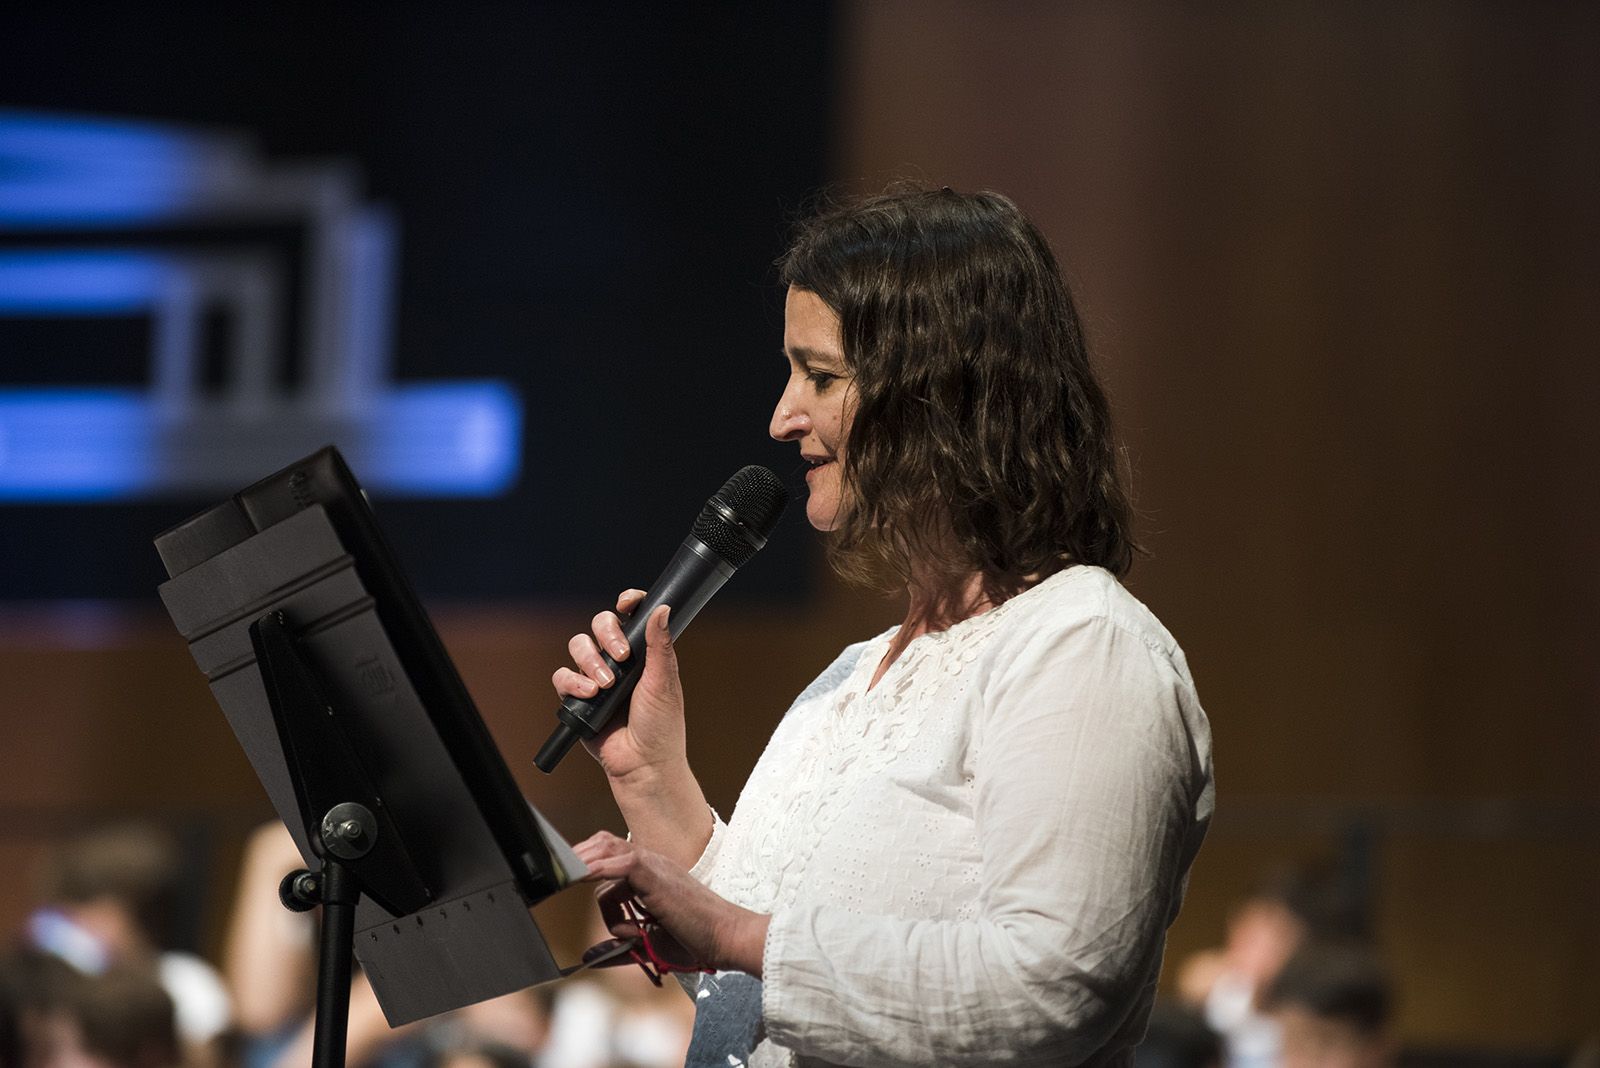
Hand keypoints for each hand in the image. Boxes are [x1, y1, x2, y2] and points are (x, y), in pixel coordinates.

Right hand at [551, 590, 686, 784]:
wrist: (642, 763)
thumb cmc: (661, 726)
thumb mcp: (664, 681)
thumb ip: (660, 645)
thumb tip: (663, 609)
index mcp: (642, 653)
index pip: (630, 616)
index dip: (626, 603)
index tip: (626, 604)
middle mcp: (618, 661)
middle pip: (599, 624)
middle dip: (606, 634)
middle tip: (621, 656)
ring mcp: (597, 677)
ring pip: (578, 647)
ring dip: (590, 661)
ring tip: (605, 685)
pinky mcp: (577, 697)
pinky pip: (563, 677)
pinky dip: (572, 683)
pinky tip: (589, 695)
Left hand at [573, 831, 768, 977]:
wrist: (725, 936)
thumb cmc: (694, 939)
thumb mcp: (649, 942)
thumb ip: (620, 945)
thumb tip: (590, 956)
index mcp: (650, 873)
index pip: (609, 852)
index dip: (585, 858)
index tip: (563, 874)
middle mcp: (651, 862)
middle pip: (602, 844)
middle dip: (577, 858)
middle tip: (556, 877)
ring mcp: (654, 865)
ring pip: (606, 857)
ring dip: (588, 875)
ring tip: (583, 896)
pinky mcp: (656, 875)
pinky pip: (622, 863)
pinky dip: (599, 868)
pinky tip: (582, 876)